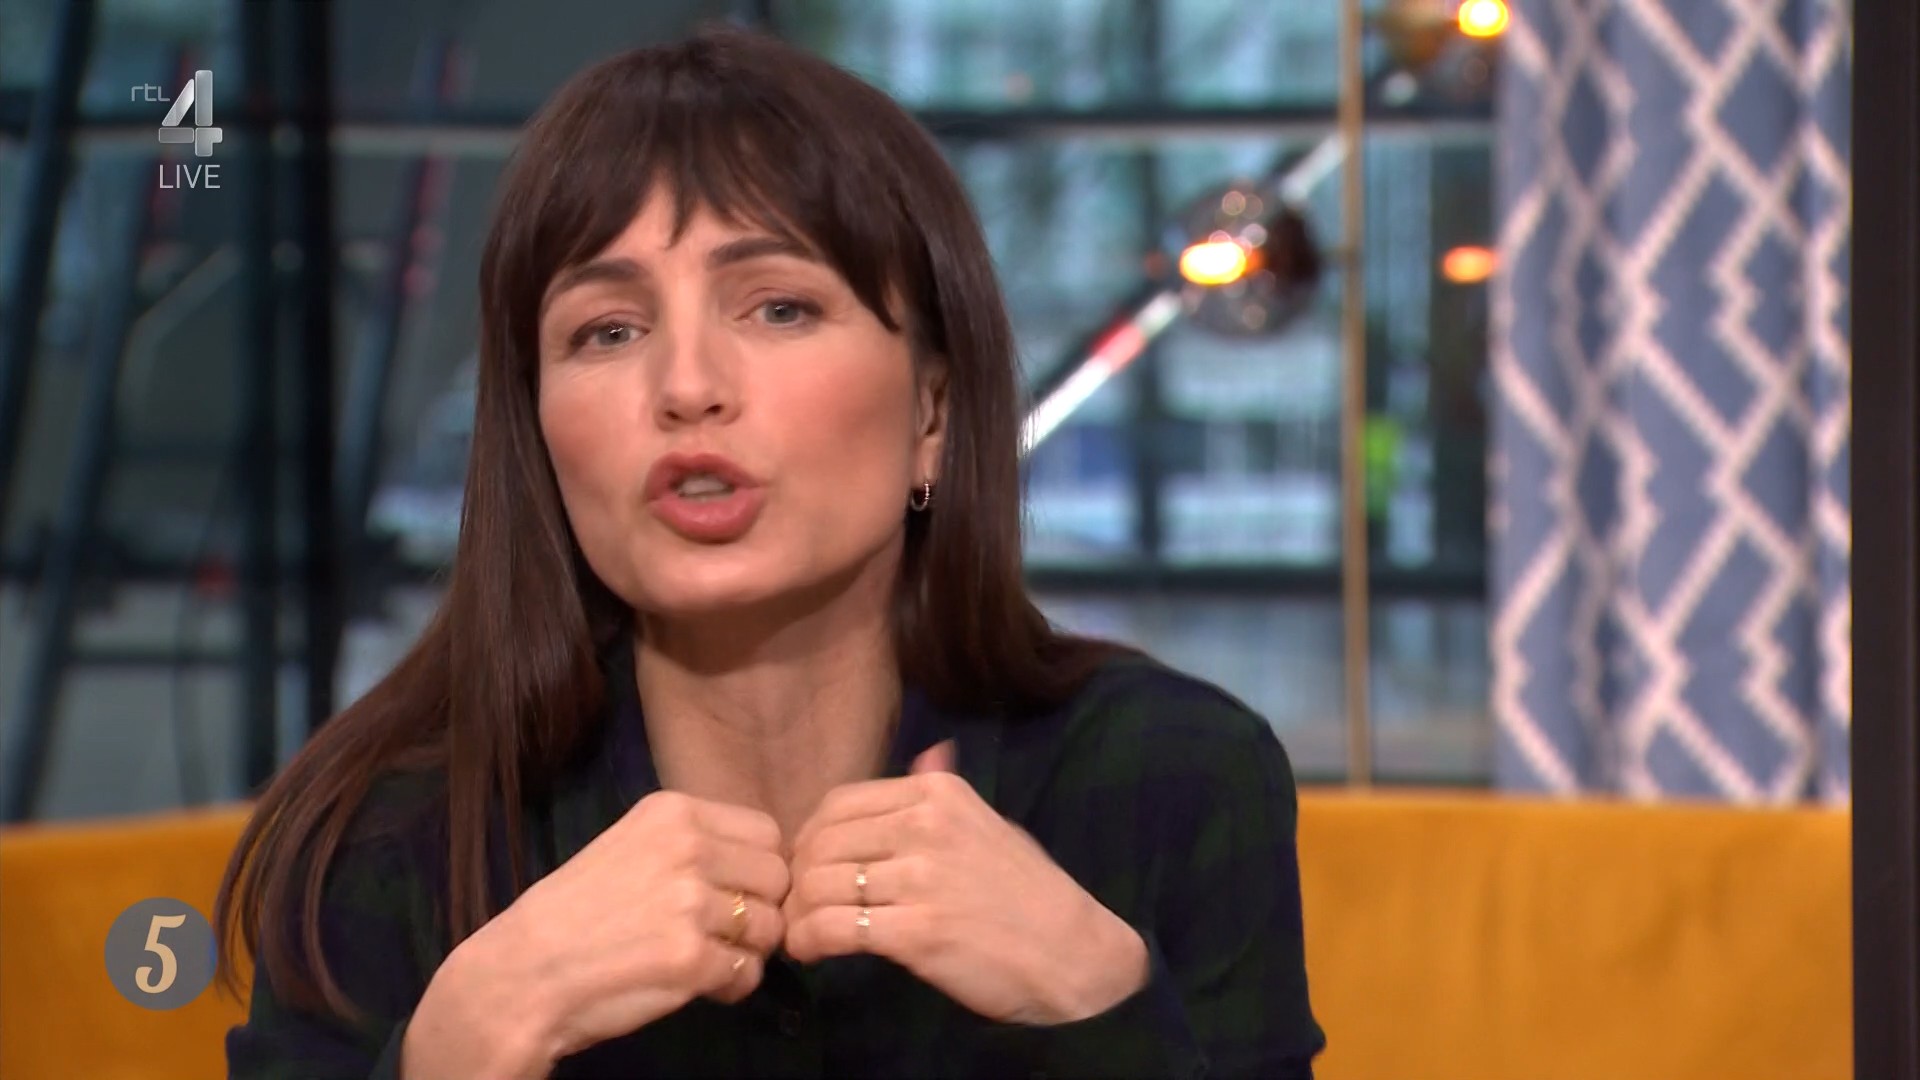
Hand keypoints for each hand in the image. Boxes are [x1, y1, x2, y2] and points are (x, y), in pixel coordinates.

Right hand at [407, 791, 789, 1075]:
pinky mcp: (689, 958)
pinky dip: (730, 987)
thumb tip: (763, 864)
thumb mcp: (631, 847)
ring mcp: (689, 903)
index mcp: (673, 812)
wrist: (522, 973)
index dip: (759, 869)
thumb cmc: (575, 913)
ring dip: (746, 952)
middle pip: (777, 878)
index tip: (735, 893)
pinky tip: (698, 986)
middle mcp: (687, 848)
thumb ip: (693, 845)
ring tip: (706, 960)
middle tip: (724, 934)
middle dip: (760, 910)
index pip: (767, 833)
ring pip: (768, 928)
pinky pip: (747, 973)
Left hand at [781, 741, 1148, 1025]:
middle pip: (820, 842)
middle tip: (799, 907)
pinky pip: (833, 927)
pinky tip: (812, 952)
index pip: (839, 804)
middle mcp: (926, 824)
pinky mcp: (917, 931)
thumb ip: (947, 793)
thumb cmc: (1029, 894)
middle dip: (797, 879)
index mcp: (938, 794)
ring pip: (818, 883)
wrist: (1074, 954)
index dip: (810, 838)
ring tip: (802, 934)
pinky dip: (809, 941)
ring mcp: (921, 877)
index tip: (809, 869)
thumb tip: (930, 754)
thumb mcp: (991, 825)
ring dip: (798, 914)